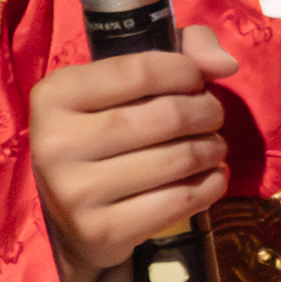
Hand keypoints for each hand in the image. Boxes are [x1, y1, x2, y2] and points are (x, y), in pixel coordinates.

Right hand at [35, 25, 244, 281]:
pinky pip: (179, 201)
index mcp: (54, 95)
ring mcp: (75, 192)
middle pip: (165, 116)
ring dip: (212, 149)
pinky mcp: (101, 230)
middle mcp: (56, 142)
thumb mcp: (126, 83)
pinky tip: (211, 177)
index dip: (185, 71)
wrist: (75, 221)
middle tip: (212, 116)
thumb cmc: (106, 133)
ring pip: (178, 159)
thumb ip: (181, 50)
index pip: (140, 70)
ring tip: (213, 146)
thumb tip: (226, 64)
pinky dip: (211, 185)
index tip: (196, 81)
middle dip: (206, 112)